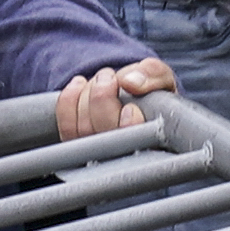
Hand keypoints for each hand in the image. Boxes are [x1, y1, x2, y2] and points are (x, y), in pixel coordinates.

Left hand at [54, 53, 176, 144]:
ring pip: (83, 129)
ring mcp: (98, 153)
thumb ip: (154, 75)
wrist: (134, 95)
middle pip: (105, 135)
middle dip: (101, 97)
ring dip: (87, 95)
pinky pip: (66, 126)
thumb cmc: (154, 93)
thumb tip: (130, 82)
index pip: (137, 147)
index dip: (129, 126)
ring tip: (102, 79)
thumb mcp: (163, 78)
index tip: (131, 106)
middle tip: (110, 77)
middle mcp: (124, 155)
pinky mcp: (78, 144)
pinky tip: (80, 85)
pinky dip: (68, 100)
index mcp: (153, 146)